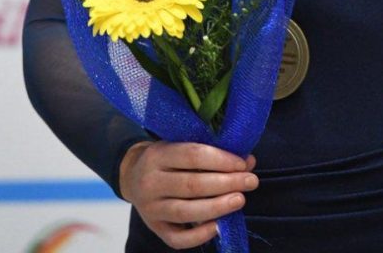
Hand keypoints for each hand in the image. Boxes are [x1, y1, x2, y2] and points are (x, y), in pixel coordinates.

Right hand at [119, 140, 258, 248]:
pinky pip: (178, 238)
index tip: (243, 163)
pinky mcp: (154, 228)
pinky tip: (219, 226)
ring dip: (217, 207)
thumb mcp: (180, 145)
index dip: (221, 159)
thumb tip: (248, 162)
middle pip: (192, 184)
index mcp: (158, 154)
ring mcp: (151, 208)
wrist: (132, 175)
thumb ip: (211, 152)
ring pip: (186, 212)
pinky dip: (200, 235)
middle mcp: (151, 182)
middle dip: (226, 183)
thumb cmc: (166, 158)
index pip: (193, 155)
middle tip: (251, 181)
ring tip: (240, 200)